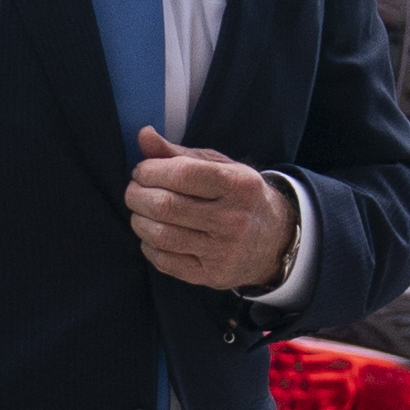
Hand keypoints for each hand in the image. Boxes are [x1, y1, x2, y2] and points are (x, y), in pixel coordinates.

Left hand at [125, 130, 298, 291]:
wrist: (275, 240)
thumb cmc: (239, 197)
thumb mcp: (219, 168)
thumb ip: (179, 154)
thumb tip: (144, 135)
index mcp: (238, 186)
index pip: (182, 174)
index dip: (151, 170)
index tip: (142, 171)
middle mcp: (233, 220)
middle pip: (165, 206)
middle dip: (137, 195)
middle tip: (133, 190)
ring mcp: (223, 251)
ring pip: (161, 236)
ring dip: (138, 221)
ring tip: (140, 212)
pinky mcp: (212, 275)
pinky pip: (165, 262)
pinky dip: (148, 246)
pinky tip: (152, 235)